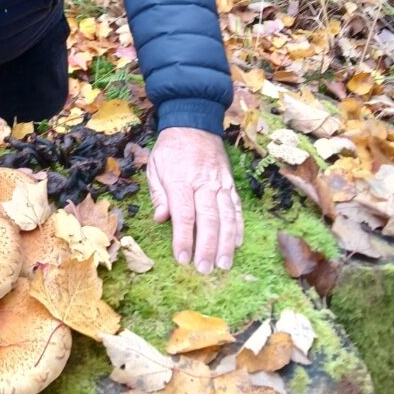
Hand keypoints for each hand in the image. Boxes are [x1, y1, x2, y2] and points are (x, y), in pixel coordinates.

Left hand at [146, 126, 242, 273]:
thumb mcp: (154, 166)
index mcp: (180, 179)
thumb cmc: (170, 149)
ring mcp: (220, 183)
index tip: (183, 259)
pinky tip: (237, 244)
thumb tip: (161, 219)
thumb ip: (158, 194)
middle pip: (208, 218)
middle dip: (206, 246)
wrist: (194, 123)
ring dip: (226, 242)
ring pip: (226, 216)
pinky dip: (238, 226)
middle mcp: (203, 182)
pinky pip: (237, 207)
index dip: (183, 238)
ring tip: (223, 264)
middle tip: (204, 269)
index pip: (184, 213)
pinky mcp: (230, 184)